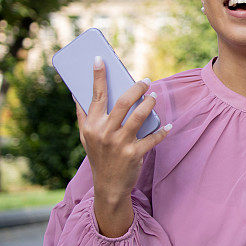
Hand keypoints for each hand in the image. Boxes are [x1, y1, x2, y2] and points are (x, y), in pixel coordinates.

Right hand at [75, 57, 170, 203]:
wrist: (108, 186)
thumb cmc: (99, 156)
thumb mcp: (86, 137)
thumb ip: (83, 115)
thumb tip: (77, 93)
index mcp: (91, 125)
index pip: (96, 96)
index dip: (98, 76)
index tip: (100, 59)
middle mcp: (104, 132)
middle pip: (122, 103)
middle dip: (136, 88)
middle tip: (146, 80)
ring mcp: (119, 144)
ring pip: (139, 117)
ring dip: (150, 104)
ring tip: (154, 96)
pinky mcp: (134, 154)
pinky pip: (152, 138)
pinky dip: (162, 131)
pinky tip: (168, 126)